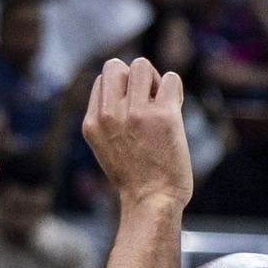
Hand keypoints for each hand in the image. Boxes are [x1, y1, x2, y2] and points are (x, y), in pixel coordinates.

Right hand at [82, 57, 192, 211]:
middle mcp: (110, 115)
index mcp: (93, 123)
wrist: (152, 202)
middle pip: (117, 65)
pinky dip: (174, 89)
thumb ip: (108, 120)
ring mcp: (136, 114)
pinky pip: (170, 78)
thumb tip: (123, 89)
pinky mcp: (163, 115)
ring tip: (161, 103)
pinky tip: (174, 108)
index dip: (122, 89)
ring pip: (141, 65)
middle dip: (134, 78)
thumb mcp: (105, 147)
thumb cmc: (135, 178)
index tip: (133, 109)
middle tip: (147, 101)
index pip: (103, 79)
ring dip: (154, 80)